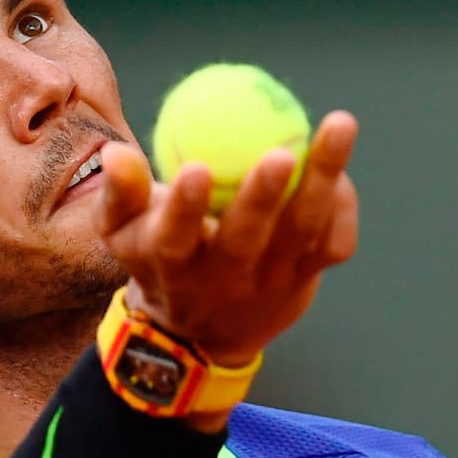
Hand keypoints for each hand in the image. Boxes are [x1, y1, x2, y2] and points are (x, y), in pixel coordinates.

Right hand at [96, 111, 358, 366]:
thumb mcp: (122, 233)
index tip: (194, 167)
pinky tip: (337, 165)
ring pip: (302, 234)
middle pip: (245, 241)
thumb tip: (115, 151)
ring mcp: (270, 283)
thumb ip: (120, 192)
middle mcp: (223, 281)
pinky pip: (333, 242)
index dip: (184, 207)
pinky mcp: (305, 279)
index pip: (174, 240)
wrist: (203, 334)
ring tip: (339, 123)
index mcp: (173, 267)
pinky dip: (342, 205)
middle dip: (261, 197)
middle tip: (279, 151)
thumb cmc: (157, 260)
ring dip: (322, 180)